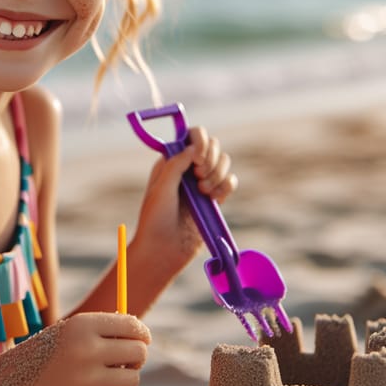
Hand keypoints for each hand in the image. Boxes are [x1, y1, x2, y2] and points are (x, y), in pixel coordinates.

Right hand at [0, 313, 149, 385]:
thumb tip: (142, 338)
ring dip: (124, 383)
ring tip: (106, 381)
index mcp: (84, 325)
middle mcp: (87, 349)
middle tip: (124, 364)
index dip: (142, 335)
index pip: (133, 327)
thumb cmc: (46, 354)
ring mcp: (85, 380)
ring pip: (132, 382)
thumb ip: (104, 331)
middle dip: (136, 359)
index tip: (141, 342)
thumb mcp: (70, 331)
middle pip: (138, 353)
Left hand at [135, 125, 237, 271]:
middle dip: (210, 158)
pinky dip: (226, 186)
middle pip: (212, 145)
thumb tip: (194, 148)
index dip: (200, 140)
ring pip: (224, 162)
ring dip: (217, 174)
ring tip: (204, 192)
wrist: (164, 250)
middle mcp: (187, 168)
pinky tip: (214, 199)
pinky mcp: (214, 199)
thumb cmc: (155, 219)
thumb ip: (176, 165)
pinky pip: (230, 182)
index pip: (191, 136)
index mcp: (171, 161)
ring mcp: (202, 183)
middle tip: (198, 176)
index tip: (197, 158)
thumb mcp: (161, 188)